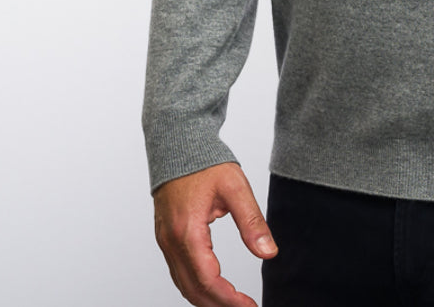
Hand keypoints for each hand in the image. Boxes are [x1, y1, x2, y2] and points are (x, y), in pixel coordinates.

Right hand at [153, 162, 276, 306]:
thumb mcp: (236, 187)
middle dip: (219, 305)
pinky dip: (194, 286)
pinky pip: (177, 272)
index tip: (249, 306)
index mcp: (187, 231)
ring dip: (206, 299)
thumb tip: (269, 253)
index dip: (229, 298)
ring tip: (232, 303)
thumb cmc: (205, 162)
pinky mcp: (165, 237)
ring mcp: (165, 240)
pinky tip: (212, 288)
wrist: (177, 143)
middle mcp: (171, 241)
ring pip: (182, 284)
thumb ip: (252, 221)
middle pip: (192, 289)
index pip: (207, 279)